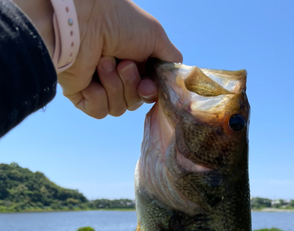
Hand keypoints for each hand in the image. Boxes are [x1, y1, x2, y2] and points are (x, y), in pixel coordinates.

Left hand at [59, 0, 181, 117]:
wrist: (84, 20)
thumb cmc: (119, 21)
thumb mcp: (156, 37)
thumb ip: (171, 60)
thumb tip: (176, 78)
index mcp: (133, 62)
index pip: (147, 92)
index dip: (149, 93)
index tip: (147, 86)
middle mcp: (116, 75)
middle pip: (134, 103)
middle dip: (131, 86)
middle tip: (123, 64)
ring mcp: (98, 85)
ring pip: (118, 109)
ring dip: (115, 87)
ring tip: (104, 63)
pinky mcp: (80, 95)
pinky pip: (99, 112)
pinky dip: (98, 97)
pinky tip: (92, 79)